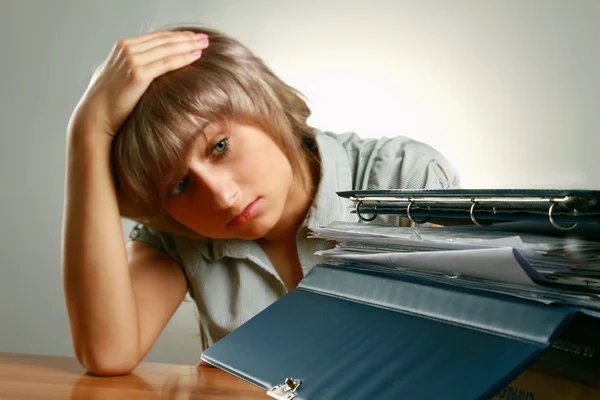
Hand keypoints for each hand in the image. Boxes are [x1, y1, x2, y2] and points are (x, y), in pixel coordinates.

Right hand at [68, 30, 207, 138]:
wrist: (95, 116)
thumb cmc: (108, 101)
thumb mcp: (118, 76)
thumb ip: (130, 66)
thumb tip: (143, 68)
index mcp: (122, 47)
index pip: (155, 37)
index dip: (176, 36)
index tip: (192, 37)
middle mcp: (127, 49)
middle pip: (164, 40)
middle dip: (186, 38)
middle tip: (204, 38)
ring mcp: (132, 60)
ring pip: (167, 49)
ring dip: (188, 45)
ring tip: (205, 44)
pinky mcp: (138, 74)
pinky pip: (166, 63)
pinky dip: (182, 58)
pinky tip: (196, 57)